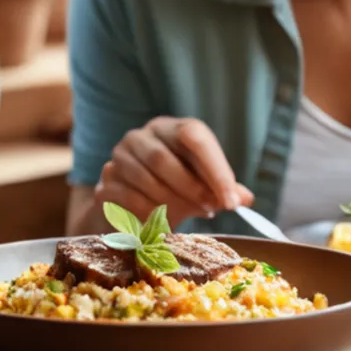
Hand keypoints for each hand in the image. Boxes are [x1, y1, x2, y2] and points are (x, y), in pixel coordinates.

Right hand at [96, 116, 254, 228]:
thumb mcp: (202, 184)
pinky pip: (128, 199)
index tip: (232, 200)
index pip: (192, 135)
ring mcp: (118, 158)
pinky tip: (162, 222)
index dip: (214, 168)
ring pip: (145, 179)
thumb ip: (223, 189)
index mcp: (169, 128)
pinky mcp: (105, 183)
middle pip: (163, 158)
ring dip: (171, 202)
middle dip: (191, 188)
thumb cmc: (174, 187)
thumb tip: (245, 198)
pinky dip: (149, 214)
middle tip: (211, 210)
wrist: (131, 205)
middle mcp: (140, 136)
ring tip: (188, 214)